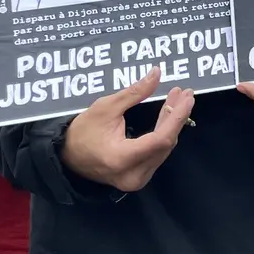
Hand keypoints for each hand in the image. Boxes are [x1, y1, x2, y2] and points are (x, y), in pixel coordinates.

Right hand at [59, 68, 193, 192]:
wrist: (66, 156)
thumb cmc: (83, 131)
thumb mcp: (105, 107)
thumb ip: (134, 93)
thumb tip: (157, 73)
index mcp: (122, 158)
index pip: (160, 139)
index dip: (177, 117)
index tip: (188, 97)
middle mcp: (133, 175)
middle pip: (165, 144)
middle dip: (176, 116)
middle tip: (184, 93)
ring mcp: (137, 179)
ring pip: (164, 148)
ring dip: (172, 123)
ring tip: (177, 99)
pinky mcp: (139, 177)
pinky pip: (157, 153)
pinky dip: (164, 132)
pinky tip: (168, 115)